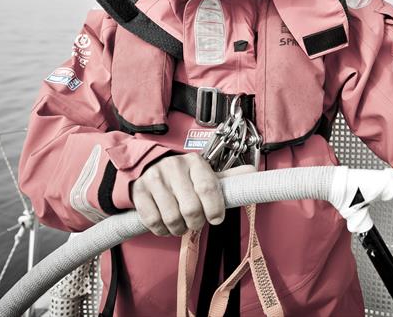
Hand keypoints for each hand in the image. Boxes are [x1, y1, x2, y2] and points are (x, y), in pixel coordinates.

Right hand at [132, 152, 254, 236]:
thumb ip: (229, 178)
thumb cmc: (184, 177)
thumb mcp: (206, 175)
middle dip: (196, 223)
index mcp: (195, 162)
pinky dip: (161, 230)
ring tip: (180, 224)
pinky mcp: (139, 192)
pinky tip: (165, 224)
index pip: (208, 188)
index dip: (214, 208)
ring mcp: (154, 179)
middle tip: (195, 222)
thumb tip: (254, 173)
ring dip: (178, 228)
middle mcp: (174, 167)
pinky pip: (153, 221)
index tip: (216, 218)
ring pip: (172, 218)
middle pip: (191, 208)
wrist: (149, 168)